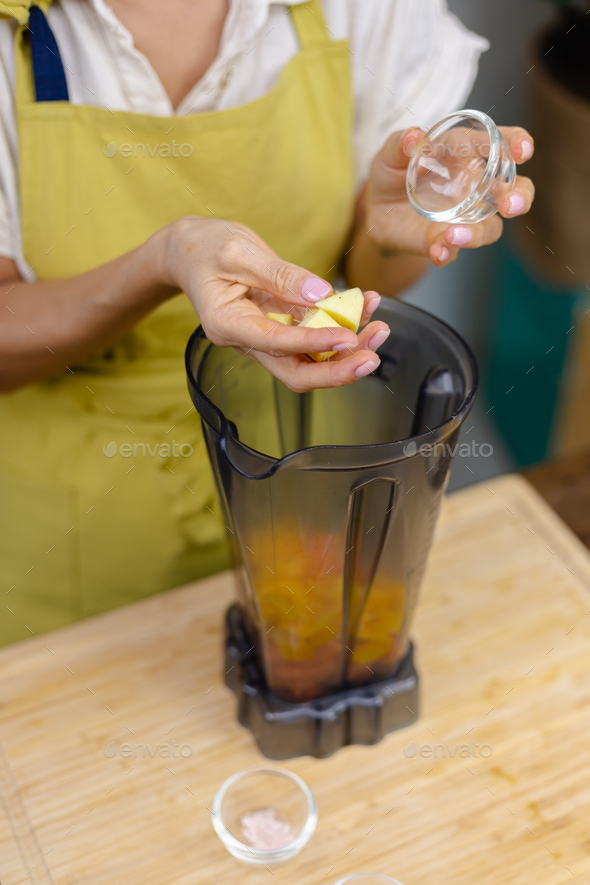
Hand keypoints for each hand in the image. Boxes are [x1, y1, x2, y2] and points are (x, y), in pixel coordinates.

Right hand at [158, 217, 389, 391]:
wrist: (190, 251)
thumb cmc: (205, 248)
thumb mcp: (239, 251)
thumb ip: (280, 274)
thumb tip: (322, 294)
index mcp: (229, 325)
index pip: (277, 344)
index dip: (314, 345)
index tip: (347, 337)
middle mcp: (248, 341)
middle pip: (296, 373)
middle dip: (337, 370)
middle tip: (372, 355)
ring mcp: (266, 337)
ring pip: (310, 361)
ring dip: (347, 351)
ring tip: (380, 328)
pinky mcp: (280, 327)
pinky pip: (314, 337)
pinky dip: (342, 327)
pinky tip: (366, 308)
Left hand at [362, 125, 535, 267]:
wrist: (374, 211)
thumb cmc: (392, 173)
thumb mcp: (389, 154)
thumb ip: (399, 144)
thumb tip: (413, 138)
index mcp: (466, 154)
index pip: (500, 144)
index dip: (516, 143)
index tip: (523, 151)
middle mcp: (474, 186)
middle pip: (514, 190)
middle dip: (519, 197)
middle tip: (509, 205)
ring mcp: (464, 216)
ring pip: (489, 228)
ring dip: (477, 234)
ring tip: (453, 235)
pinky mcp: (444, 240)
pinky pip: (453, 250)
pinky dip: (447, 252)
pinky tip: (438, 251)